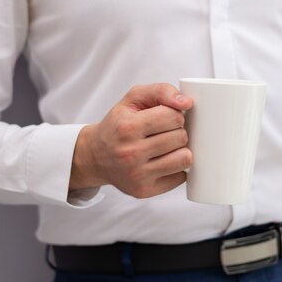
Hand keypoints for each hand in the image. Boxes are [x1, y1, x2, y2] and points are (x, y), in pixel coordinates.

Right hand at [69, 83, 193, 198]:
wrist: (95, 156)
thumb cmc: (118, 124)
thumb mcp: (133, 98)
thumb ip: (161, 91)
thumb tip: (187, 102)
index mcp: (128, 127)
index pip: (174, 116)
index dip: (174, 115)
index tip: (165, 117)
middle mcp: (130, 153)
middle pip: (181, 137)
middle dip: (177, 132)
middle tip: (164, 133)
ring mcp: (137, 175)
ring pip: (184, 159)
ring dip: (180, 150)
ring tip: (167, 147)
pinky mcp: (143, 191)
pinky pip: (179, 178)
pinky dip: (176, 169)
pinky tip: (163, 162)